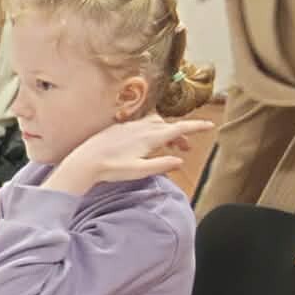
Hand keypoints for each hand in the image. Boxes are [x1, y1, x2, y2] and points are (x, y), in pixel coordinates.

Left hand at [47, 114, 215, 194]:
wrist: (85, 161)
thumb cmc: (111, 169)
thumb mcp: (139, 171)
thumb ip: (161, 165)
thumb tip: (180, 161)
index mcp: (149, 137)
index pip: (178, 129)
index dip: (196, 127)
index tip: (210, 125)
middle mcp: (141, 128)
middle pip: (168, 126)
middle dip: (181, 134)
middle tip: (186, 148)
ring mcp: (130, 126)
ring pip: (156, 123)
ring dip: (166, 132)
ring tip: (169, 146)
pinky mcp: (119, 128)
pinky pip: (143, 125)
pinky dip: (153, 130)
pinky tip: (148, 142)